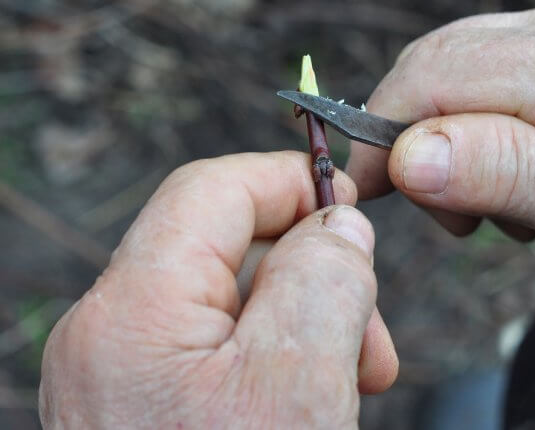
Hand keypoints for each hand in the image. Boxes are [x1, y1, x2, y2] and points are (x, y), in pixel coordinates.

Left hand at [40, 152, 397, 428]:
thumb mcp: (299, 386)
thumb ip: (324, 280)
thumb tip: (339, 225)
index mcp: (132, 312)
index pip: (211, 191)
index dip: (286, 182)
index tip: (348, 201)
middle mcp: (110, 336)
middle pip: (228, 248)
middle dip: (312, 275)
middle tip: (370, 337)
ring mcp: (122, 377)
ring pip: (233, 301)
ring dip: (305, 325)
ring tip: (352, 382)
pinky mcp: (143, 408)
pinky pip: (221, 352)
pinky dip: (277, 362)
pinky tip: (314, 403)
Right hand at [347, 0, 534, 349]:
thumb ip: (506, 175)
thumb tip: (407, 154)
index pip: (445, 72)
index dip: (387, 129)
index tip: (365, 190)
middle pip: (442, 62)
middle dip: (417, 140)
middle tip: (450, 217)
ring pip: (455, 73)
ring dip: (448, 145)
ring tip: (501, 212)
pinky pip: (483, 83)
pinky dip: (474, 139)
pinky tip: (516, 183)